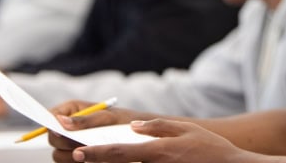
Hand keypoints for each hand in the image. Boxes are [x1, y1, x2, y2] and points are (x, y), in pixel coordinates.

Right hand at [49, 99, 122, 162]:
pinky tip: (88, 159)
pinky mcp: (77, 156)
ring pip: (58, 154)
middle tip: (77, 145)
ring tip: (85, 153)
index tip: (56, 131)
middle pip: (52, 138)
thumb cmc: (121, 120)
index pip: (51, 115)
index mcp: (72, 110)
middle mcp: (68, 126)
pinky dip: (76, 162)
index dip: (49, 123)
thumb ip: (85, 120)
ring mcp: (71, 143)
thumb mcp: (106, 117)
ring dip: (69, 156)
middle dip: (63, 142)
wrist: (137, 136)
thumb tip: (61, 121)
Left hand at [68, 119, 248, 162]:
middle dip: (95, 161)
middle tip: (75, 156)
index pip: (121, 152)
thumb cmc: (211, 149)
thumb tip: (134, 126)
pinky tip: (120, 162)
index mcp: (159, 152)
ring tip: (92, 159)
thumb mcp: (187, 130)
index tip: (78, 152)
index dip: (97, 153)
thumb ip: (159, 127)